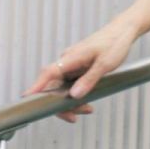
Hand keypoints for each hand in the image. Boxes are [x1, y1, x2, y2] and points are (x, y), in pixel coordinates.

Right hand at [22, 18, 136, 124]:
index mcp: (71, 57)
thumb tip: (74, 95)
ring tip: (87, 110)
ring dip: (71, 102)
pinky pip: (70, 85)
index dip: (37, 87)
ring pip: (62, 87)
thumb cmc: (115, 43)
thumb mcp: (105, 64)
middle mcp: (67, 61)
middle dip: (60, 103)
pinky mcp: (77, 68)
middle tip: (73, 117)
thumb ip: (90, 79)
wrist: (122, 31)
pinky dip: (76, 95)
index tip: (26, 98)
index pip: (48, 73)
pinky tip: (86, 103)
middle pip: (53, 85)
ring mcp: (71, 65)